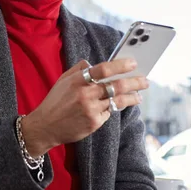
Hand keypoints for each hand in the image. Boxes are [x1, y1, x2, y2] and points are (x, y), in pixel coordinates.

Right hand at [21, 58, 148, 156]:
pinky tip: (113, 107)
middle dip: (134, 82)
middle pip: (116, 86)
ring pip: (117, 101)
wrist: (45, 126)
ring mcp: (91, 109)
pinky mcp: (94, 123)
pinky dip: (111, 109)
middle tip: (145, 80)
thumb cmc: (55, 101)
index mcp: (78, 80)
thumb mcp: (63, 81)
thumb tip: (91, 63)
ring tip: (139, 95)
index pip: (103, 69)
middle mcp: (85, 94)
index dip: (120, 65)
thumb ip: (78, 70)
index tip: (133, 63)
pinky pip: (108, 114)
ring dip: (131, 97)